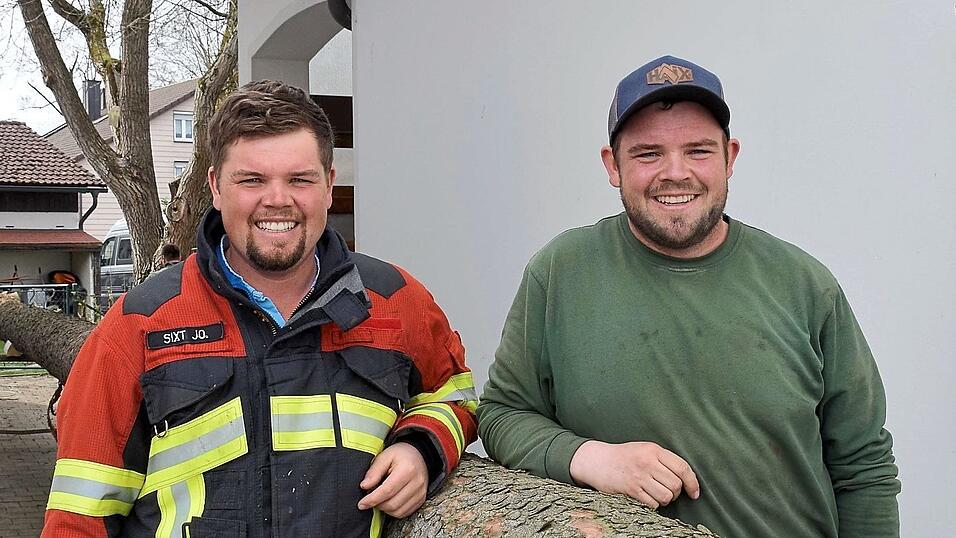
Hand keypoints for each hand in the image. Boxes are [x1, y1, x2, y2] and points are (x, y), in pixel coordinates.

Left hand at [357, 442, 428, 517]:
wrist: (419, 455)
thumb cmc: (401, 455)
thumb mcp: (385, 456)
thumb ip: (374, 471)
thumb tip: (364, 486)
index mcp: (407, 469)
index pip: (387, 491)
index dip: (372, 500)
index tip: (362, 504)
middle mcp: (417, 483)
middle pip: (392, 504)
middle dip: (378, 504)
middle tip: (370, 498)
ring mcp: (420, 492)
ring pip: (398, 512)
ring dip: (385, 509)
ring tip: (380, 498)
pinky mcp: (421, 499)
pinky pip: (404, 513)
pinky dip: (394, 511)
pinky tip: (389, 501)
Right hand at [569, 440, 699, 508]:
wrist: (597, 461)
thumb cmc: (623, 456)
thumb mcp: (644, 449)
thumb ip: (663, 459)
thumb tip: (686, 478)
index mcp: (653, 450)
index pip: (682, 468)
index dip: (692, 483)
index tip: (694, 493)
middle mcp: (647, 462)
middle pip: (676, 484)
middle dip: (676, 492)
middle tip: (668, 491)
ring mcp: (638, 476)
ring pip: (666, 496)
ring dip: (665, 500)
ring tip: (657, 495)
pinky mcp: (630, 490)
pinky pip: (652, 504)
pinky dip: (653, 505)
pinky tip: (646, 498)